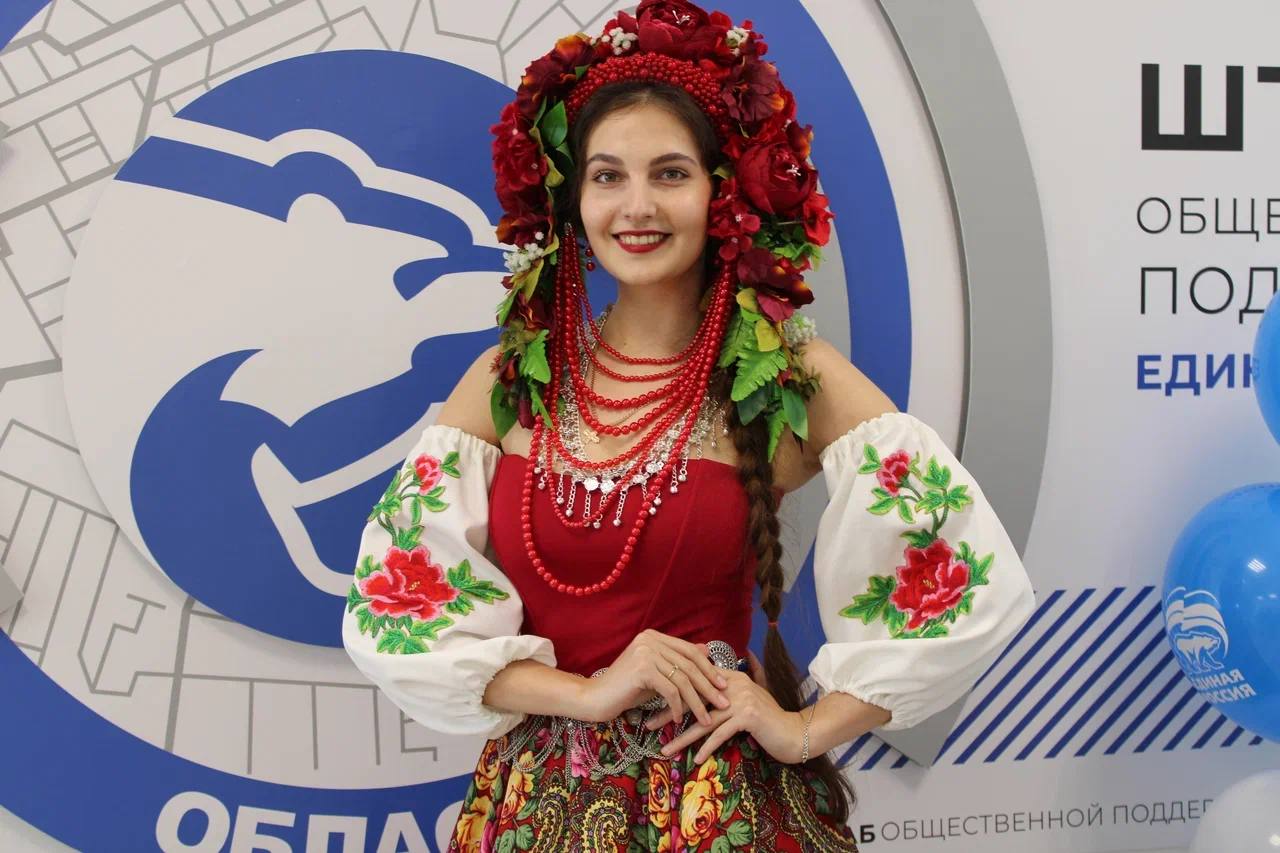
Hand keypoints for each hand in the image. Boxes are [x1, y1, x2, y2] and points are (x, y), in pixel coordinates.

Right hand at [579, 629, 730, 724]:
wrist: (595, 698)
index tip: (723, 685)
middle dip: (709, 686)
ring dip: (697, 702)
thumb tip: (706, 651)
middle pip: (689, 665)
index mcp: (653, 636)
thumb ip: (676, 663)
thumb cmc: (625, 689)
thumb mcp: (655, 673)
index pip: (689, 651)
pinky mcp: (642, 669)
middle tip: (724, 703)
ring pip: (682, 680)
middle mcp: (650, 640)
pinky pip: (670, 691)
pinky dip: (678, 707)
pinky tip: (680, 720)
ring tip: (707, 719)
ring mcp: (646, 652)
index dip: (708, 668)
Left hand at [644, 651, 807, 764]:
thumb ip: (728, 688)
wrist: (795, 731)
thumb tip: (707, 684)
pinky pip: (721, 734)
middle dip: (669, 713)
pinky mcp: (748, 716)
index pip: (694, 682)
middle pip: (694, 699)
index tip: (651, 705)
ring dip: (682, 737)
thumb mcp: (747, 698)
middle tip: (648, 725)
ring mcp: (741, 699)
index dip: (672, 694)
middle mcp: (733, 684)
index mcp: (730, 676)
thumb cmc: (768, 719)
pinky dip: (707, 748)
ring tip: (665, 749)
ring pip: (703, 720)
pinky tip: (695, 760)